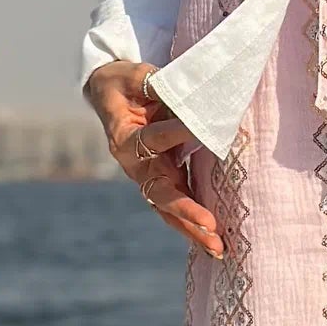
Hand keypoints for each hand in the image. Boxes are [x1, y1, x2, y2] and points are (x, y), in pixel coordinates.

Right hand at [85, 61, 224, 260]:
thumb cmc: (124, 83)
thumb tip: (192, 93)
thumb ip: (156, 85)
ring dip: (193, 229)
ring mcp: (148, 176)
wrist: (109, 94)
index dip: (177, 134)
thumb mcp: (135, 76)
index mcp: (124, 138)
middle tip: (210, 224)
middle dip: (186, 210)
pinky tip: (214, 243)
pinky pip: (176, 207)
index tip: (204, 130)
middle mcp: (135, 165)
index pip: (154, 139)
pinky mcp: (162, 179)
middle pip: (161, 192)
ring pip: (169, 209)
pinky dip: (193, 224)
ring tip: (218, 249)